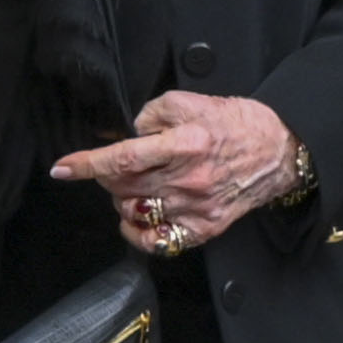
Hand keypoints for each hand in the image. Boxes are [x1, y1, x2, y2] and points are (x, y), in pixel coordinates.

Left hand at [50, 91, 300, 254]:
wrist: (280, 151)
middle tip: (112, 166)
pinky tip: (137, 217)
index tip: (62, 168)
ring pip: (136, 212)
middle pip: (124, 188)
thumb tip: (129, 133)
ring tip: (132, 185)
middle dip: (105, 177)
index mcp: (186, 143)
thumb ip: (153, 113)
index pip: (123, 159)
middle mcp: (190, 179)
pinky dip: (137, 232)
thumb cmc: (237, 124)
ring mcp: (197, 208)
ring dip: (121, 199)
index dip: (87, 165)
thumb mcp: (193, 101)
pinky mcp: (205, 228)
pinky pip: (158, 241)